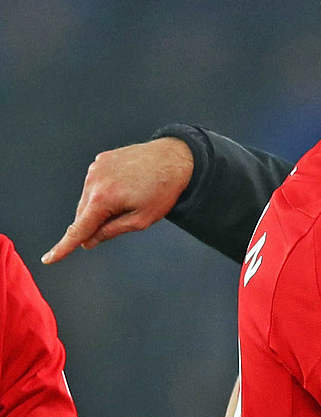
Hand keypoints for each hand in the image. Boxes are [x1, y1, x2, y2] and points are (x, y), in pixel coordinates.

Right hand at [42, 137, 193, 263]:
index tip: (49, 258)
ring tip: (130, 196)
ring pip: (88, 199)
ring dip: (101, 205)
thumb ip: (111, 231)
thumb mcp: (141, 219)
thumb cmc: (164, 188)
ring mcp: (96, 168)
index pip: (78, 229)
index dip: (64, 247)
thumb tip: (89, 241)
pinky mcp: (101, 160)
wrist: (175, 157)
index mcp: (103, 198)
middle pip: (83, 214)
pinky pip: (95, 183)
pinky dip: (104, 190)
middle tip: (124, 216)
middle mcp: (94, 181)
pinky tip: (126, 185)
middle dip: (96, 223)